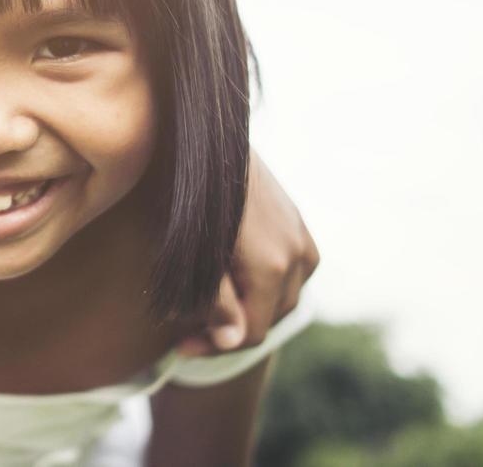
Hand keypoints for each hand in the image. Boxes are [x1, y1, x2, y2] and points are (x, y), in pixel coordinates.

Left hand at [179, 152, 318, 355]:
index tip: (179, 345)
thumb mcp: (192, 251)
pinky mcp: (301, 226)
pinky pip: (291, 273)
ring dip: (248, 308)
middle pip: (268, 318)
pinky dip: (264, 285)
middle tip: (187, 328)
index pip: (250, 332)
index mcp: (271, 265)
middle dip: (229, 328)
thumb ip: (215, 298)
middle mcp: (297, 254)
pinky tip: (233, 278)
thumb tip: (231, 340)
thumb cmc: (187, 190)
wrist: (207, 137)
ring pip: (282, 298)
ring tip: (207, 304)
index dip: (213, 345)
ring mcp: (303, 238)